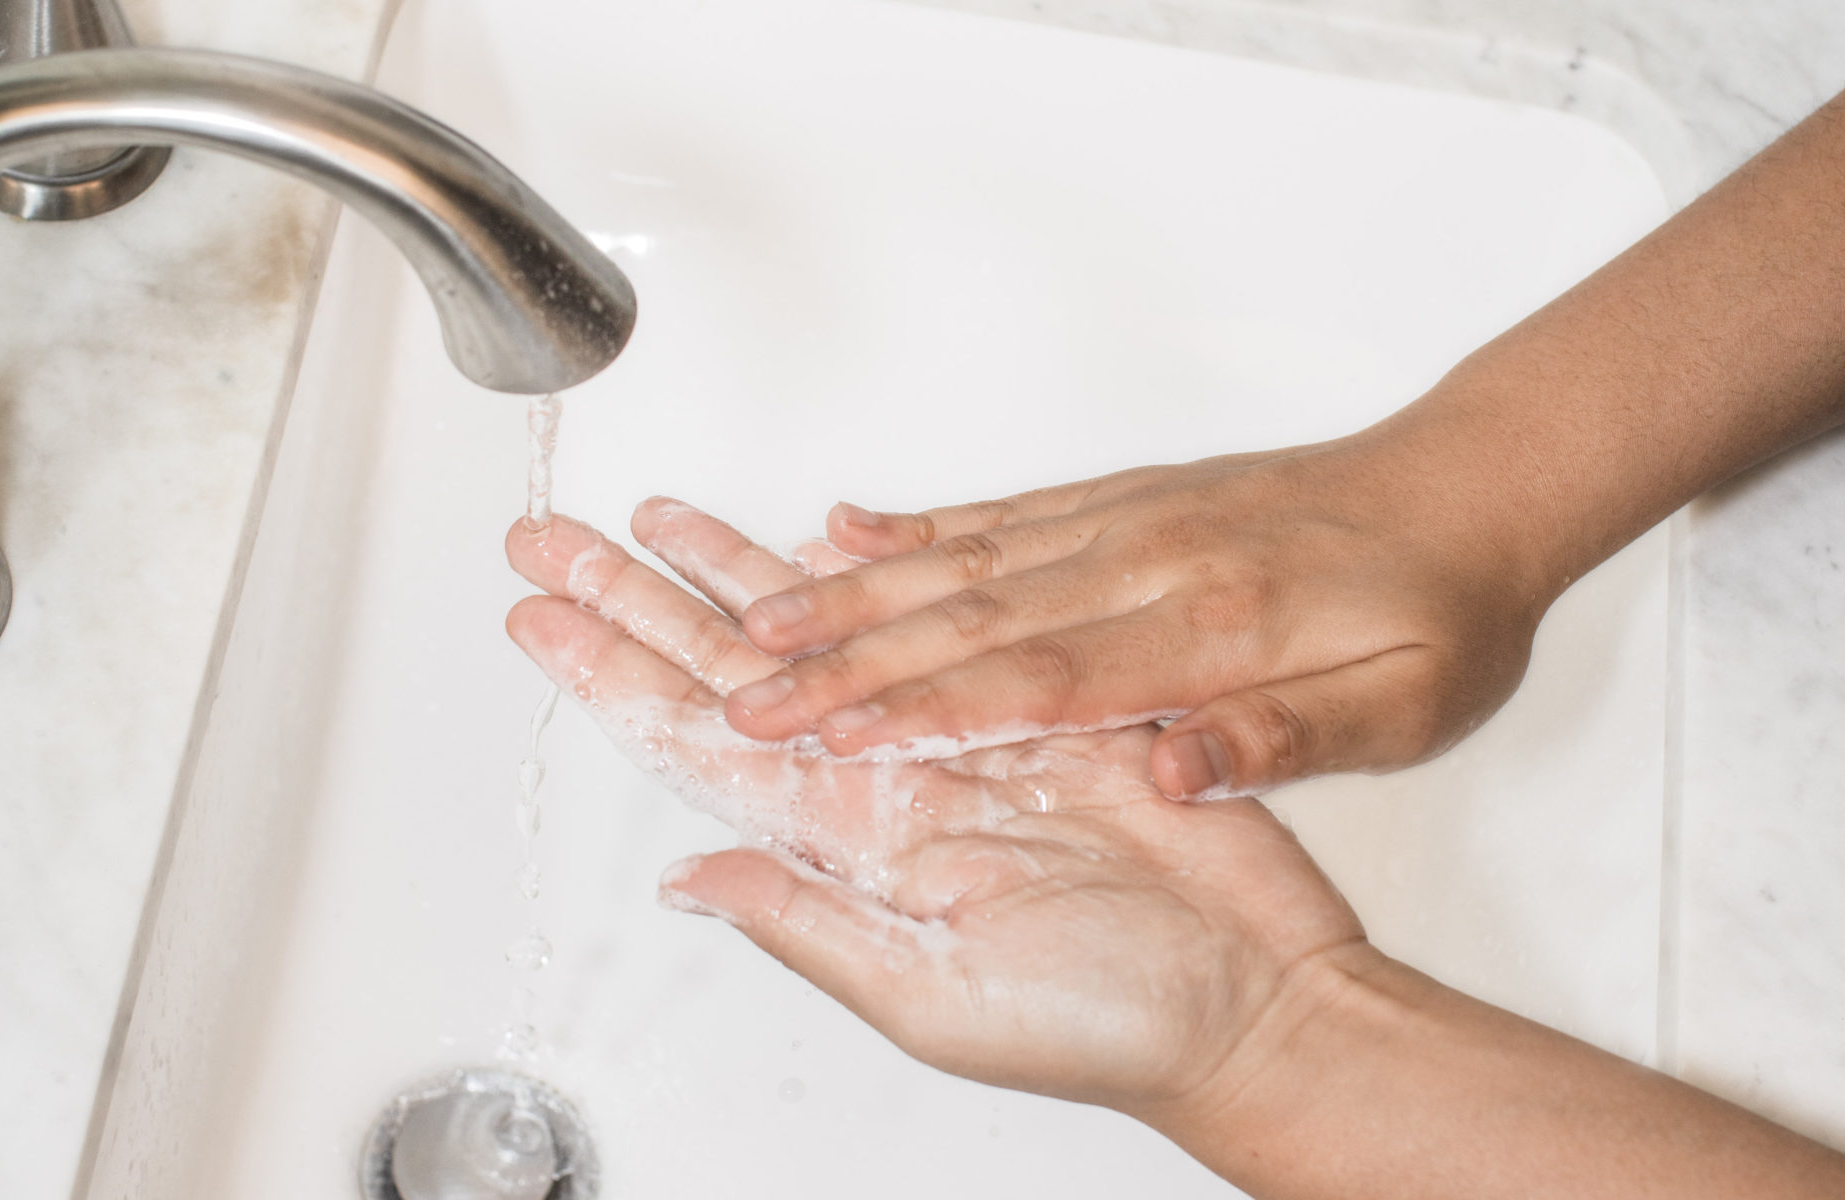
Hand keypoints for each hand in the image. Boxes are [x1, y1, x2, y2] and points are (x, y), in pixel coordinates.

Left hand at [504, 498, 1368, 1117]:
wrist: (1253, 997)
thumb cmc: (1106, 1025)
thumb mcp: (934, 997)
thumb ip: (807, 927)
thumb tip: (688, 881)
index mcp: (845, 848)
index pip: (696, 742)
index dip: (612, 675)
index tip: (542, 616)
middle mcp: (881, 781)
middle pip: (728, 669)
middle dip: (638, 599)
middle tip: (557, 539)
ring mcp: (951, 733)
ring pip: (815, 629)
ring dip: (733, 570)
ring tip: (661, 514)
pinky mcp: (1033, 698)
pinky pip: (927, 616)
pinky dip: (869, 575)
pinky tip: (814, 540)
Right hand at [720, 441, 1556, 798]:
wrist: (1470, 488)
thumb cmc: (1443, 611)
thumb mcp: (1407, 707)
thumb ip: (1286, 738)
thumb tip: (1174, 768)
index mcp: (1214, 629)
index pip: (1040, 681)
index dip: (926, 711)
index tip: (832, 741)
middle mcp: (1148, 562)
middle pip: (970, 617)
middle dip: (845, 660)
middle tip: (746, 695)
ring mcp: (1127, 520)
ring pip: (963, 559)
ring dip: (853, 593)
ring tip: (758, 622)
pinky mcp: (1122, 497)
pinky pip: (1001, 510)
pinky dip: (915, 525)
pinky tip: (848, 532)